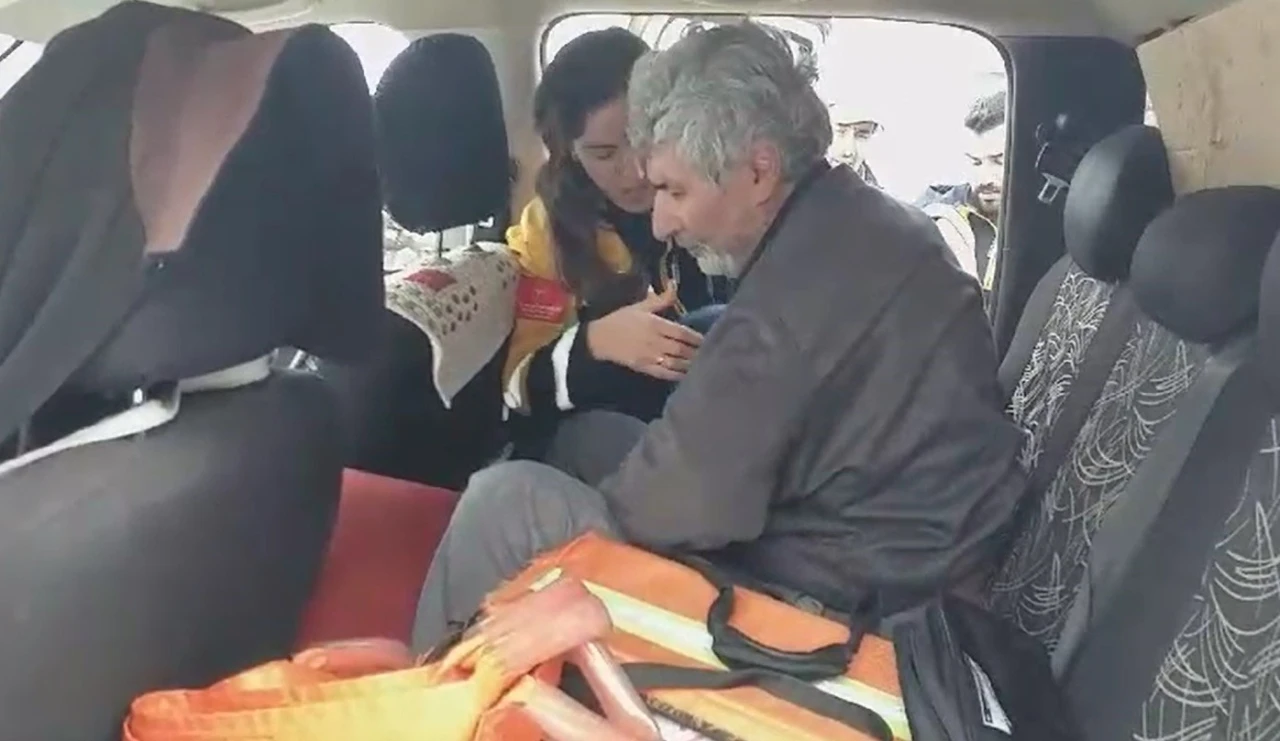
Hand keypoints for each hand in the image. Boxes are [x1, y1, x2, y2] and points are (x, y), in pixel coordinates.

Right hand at [586, 285, 702, 380]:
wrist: (599, 338)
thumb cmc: (620, 320)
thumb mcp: (640, 306)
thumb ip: (661, 299)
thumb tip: (675, 285)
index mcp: (654, 324)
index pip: (681, 332)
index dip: (696, 337)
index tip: (709, 339)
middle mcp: (654, 341)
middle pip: (680, 349)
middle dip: (697, 352)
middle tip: (711, 354)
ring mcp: (649, 356)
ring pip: (675, 362)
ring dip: (690, 365)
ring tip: (704, 366)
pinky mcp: (644, 367)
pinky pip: (664, 373)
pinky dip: (677, 375)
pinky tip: (688, 376)